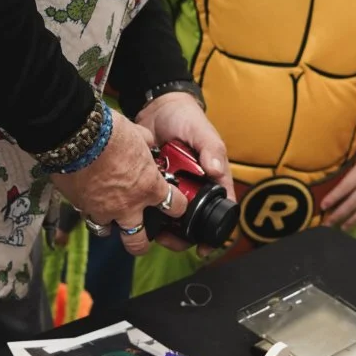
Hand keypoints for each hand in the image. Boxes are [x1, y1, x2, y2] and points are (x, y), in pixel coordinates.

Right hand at [50, 113, 186, 257]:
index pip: (174, 207)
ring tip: (108, 216)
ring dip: (109, 225)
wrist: (77, 135)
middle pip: (138, 242)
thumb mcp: (138, 134)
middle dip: (141, 243)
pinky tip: (86, 197)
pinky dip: (87, 208)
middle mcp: (128, 206)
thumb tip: (147, 141)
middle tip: (141, 236)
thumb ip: (146, 143)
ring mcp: (102, 210)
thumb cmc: (112, 133)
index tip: (175, 204)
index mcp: (149, 187)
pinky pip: (85, 214)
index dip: (177, 206)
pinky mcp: (80, 206)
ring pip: (106, 231)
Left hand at [136, 91, 233, 253]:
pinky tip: (136, 214)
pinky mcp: (153, 184)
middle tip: (168, 240)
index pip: (219, 212)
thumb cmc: (186, 118)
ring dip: (162, 227)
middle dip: (181, 235)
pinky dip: (145, 211)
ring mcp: (173, 187)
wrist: (156, 107)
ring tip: (150, 231)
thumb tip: (216, 169)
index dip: (214, 233)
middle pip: (191, 221)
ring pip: (169, 217)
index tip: (202, 248)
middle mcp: (194, 187)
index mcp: (212, 178)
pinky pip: (150, 204)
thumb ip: (210, 148)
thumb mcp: (201, 132)